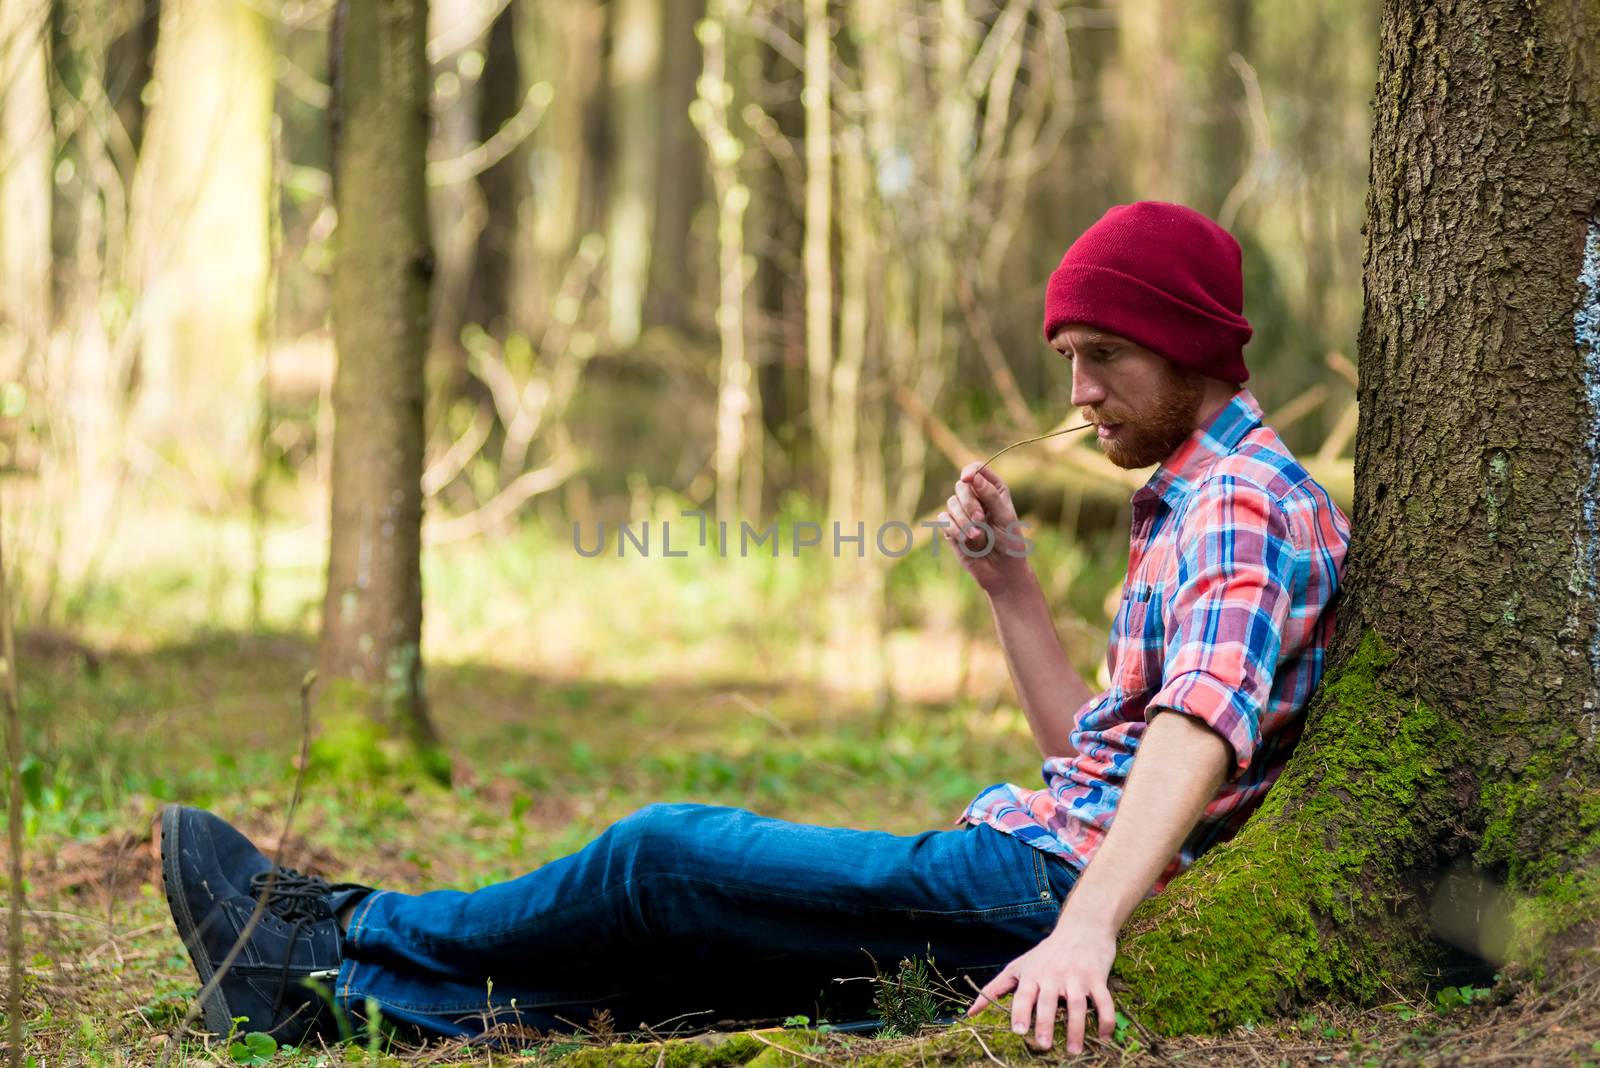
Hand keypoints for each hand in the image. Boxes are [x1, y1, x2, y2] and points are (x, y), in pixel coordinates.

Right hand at [938, 462, 1032, 594]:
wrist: (1001, 570)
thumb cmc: (1009, 542)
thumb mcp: (1005, 517)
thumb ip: (990, 495)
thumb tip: (973, 477)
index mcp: (993, 489)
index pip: (977, 470)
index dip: (970, 471)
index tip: (967, 478)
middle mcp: (976, 497)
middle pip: (961, 486)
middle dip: (969, 503)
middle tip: (980, 519)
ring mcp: (962, 512)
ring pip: (951, 503)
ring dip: (963, 520)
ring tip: (977, 536)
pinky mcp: (951, 527)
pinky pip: (944, 520)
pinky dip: (954, 529)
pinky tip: (965, 540)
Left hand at [965, 922, 1116, 1052]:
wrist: (1082, 928)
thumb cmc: (1046, 953)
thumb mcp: (1018, 967)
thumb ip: (995, 989)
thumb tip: (970, 1013)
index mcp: (1033, 975)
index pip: (1024, 995)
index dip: (1020, 1012)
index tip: (1018, 1031)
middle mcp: (1054, 975)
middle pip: (1049, 1001)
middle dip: (1046, 1023)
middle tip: (1043, 1045)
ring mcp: (1077, 976)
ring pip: (1077, 1004)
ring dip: (1076, 1028)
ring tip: (1073, 1051)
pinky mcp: (1097, 978)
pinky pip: (1104, 1001)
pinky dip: (1105, 1020)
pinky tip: (1104, 1038)